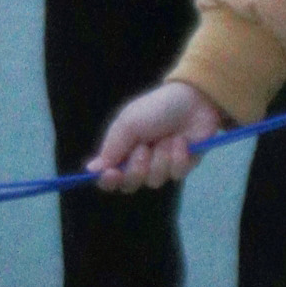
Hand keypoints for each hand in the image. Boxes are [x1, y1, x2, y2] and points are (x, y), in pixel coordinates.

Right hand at [90, 82, 228, 191]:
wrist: (194, 101)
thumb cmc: (156, 109)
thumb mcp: (128, 124)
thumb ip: (112, 148)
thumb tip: (91, 170)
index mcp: (122, 151)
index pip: (108, 177)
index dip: (108, 181)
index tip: (112, 174)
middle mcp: (139, 162)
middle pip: (130, 184)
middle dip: (137, 169)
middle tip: (144, 149)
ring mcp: (161, 166)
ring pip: (154, 181)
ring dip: (160, 159)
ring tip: (167, 139)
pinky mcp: (182, 167)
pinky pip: (176, 174)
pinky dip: (178, 157)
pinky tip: (181, 141)